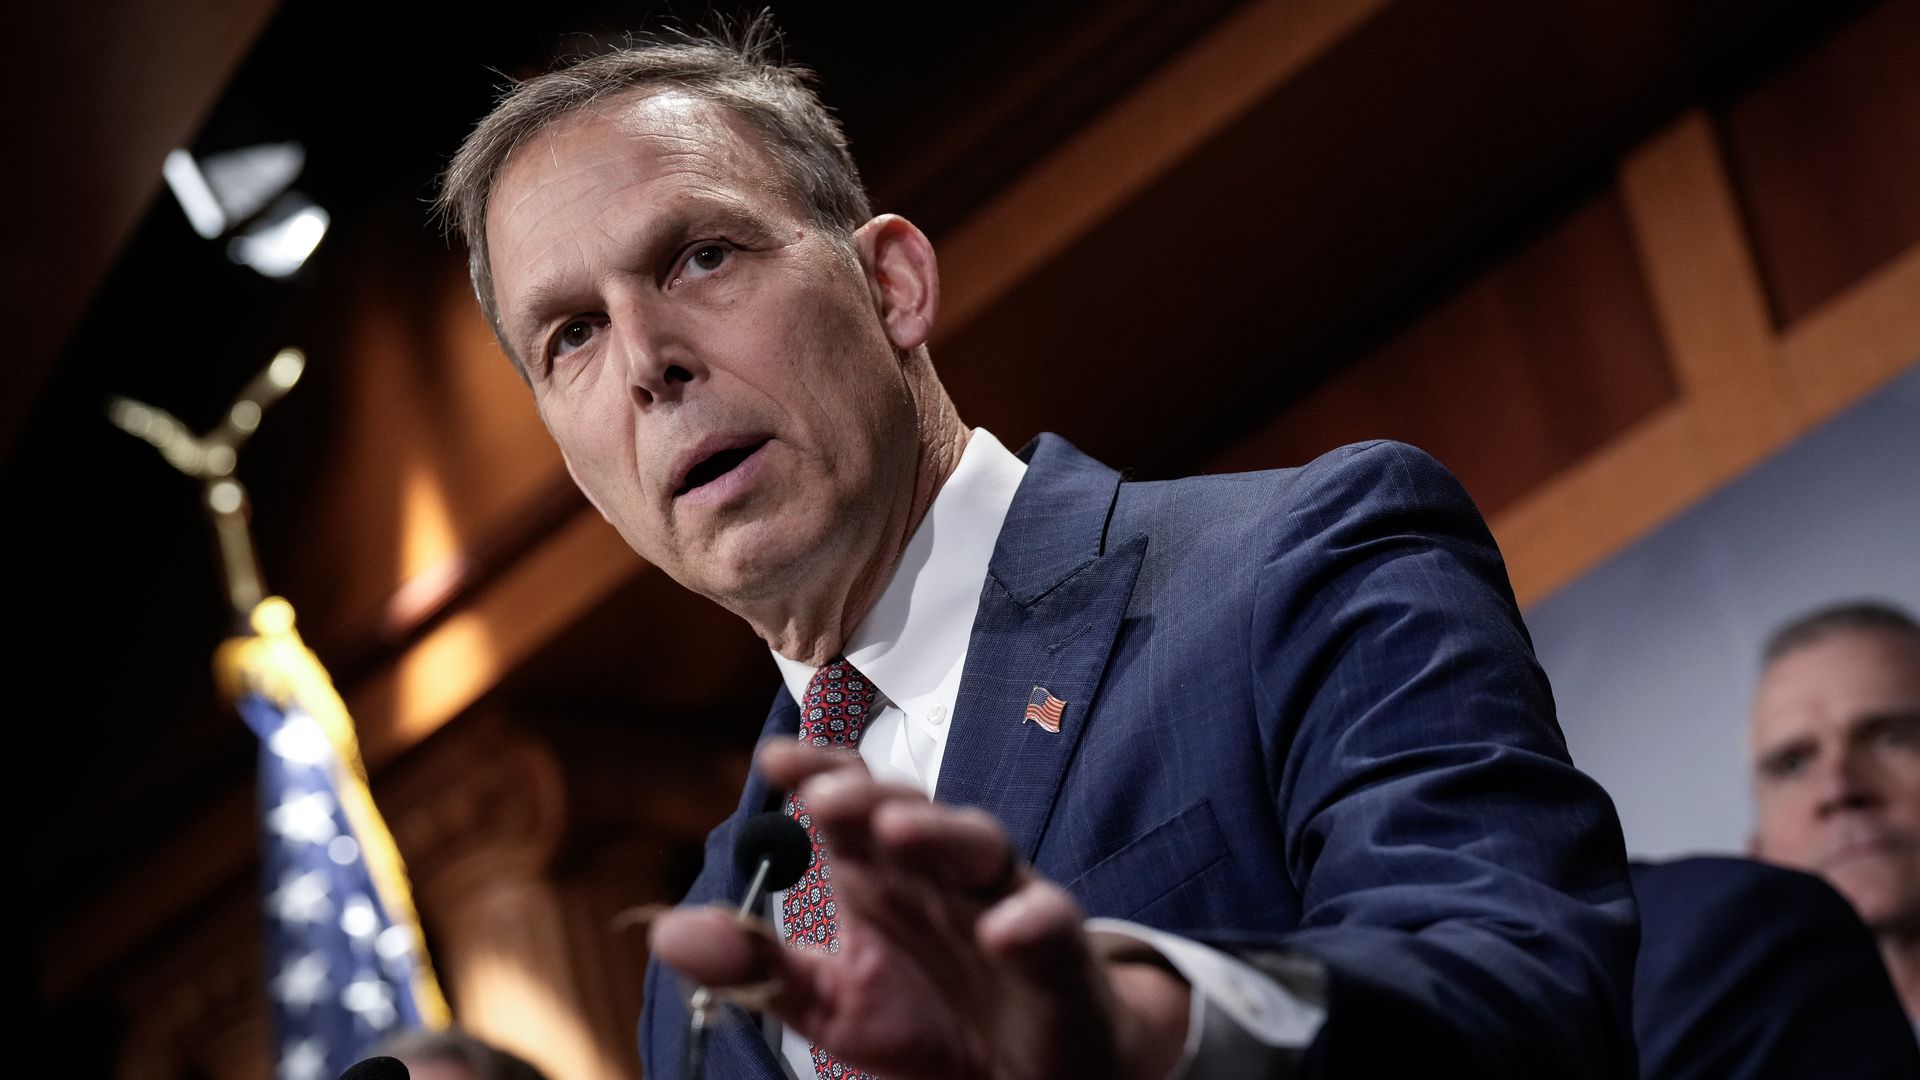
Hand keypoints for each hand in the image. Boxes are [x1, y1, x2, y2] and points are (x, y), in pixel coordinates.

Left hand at [650, 739, 1189, 1079]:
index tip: (774, 758)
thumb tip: (663, 931)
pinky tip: (1001, 929)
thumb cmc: (931, 1020)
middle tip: (823, 798)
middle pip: (911, 812)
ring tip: (898, 832)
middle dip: (869, 797)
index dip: (818, 774)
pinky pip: (1050, 926)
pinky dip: (1029, 921)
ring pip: (981, 847)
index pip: (849, 805)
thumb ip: (755, 968)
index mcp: (884, 875)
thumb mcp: (829, 1004)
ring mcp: (1002, 906)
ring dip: (940, 833)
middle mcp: (942, 875)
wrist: (1030, 1076)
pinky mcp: (1057, 956)